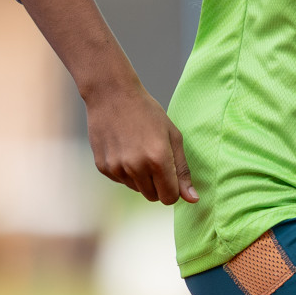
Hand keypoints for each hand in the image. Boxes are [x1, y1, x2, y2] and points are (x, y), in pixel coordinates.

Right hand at [83, 75, 197, 204]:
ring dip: (141, 177)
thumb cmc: (147, 112)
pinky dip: (125, 171)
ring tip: (139, 150)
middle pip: (153, 197)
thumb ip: (182, 170)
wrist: (112, 95)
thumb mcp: (172, 136)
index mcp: (158, 159)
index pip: (170, 197)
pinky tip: (124, 148)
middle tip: (156, 159)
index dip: (174, 189)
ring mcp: (116, 168)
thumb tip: (193, 199)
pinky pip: (120, 180)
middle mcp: (136, 167)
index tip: (172, 175)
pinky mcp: (102, 167)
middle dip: (158, 185)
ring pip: (136, 189)